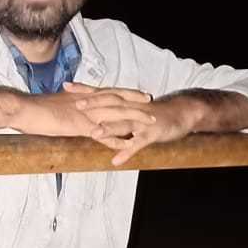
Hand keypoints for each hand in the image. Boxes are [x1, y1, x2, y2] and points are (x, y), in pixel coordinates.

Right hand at [18, 82, 154, 141]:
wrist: (24, 110)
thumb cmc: (33, 109)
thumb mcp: (54, 104)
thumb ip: (66, 105)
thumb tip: (69, 106)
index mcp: (81, 95)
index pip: (108, 91)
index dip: (124, 92)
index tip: (138, 93)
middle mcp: (87, 102)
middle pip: (117, 98)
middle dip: (135, 100)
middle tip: (150, 101)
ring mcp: (85, 114)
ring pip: (116, 114)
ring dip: (134, 117)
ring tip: (149, 122)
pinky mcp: (80, 127)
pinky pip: (103, 133)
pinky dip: (116, 139)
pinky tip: (127, 145)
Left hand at [67, 85, 199, 164]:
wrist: (182, 113)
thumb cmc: (154, 112)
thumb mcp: (133, 108)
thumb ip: (115, 109)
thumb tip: (95, 112)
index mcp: (125, 101)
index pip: (102, 92)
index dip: (85, 90)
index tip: (66, 86)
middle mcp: (131, 108)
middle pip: (111, 104)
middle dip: (94, 105)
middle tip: (75, 106)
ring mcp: (141, 121)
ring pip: (124, 123)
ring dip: (109, 128)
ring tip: (93, 133)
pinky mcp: (152, 133)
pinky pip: (138, 143)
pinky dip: (127, 151)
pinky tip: (116, 161)